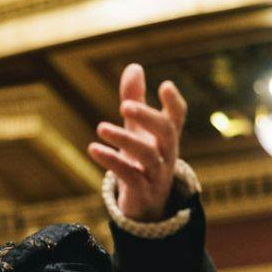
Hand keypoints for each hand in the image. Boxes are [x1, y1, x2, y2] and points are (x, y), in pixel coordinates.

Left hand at [89, 63, 186, 222]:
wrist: (146, 205)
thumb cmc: (142, 160)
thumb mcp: (138, 130)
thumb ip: (135, 99)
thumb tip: (134, 66)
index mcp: (167, 137)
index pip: (177, 116)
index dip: (174, 102)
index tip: (164, 85)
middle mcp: (166, 153)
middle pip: (166, 132)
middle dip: (147, 117)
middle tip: (124, 105)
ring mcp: (156, 174)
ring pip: (148, 155)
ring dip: (124, 139)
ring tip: (100, 127)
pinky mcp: (141, 190)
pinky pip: (129, 175)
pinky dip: (112, 161)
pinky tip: (93, 148)